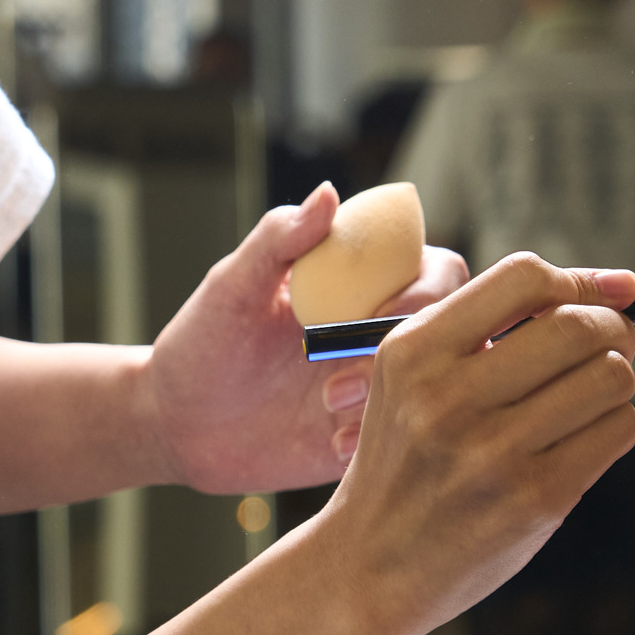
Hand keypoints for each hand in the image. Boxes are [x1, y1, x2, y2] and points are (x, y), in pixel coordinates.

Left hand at [142, 184, 467, 493]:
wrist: (178, 424)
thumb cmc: (202, 343)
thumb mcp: (233, 287)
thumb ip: (278, 240)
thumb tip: (328, 194)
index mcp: (362, 282)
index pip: (436, 270)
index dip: (421, 293)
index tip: (371, 318)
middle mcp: (383, 329)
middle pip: (455, 330)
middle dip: (409, 351)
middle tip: (338, 371)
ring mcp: (381, 384)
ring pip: (440, 386)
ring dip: (398, 394)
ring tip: (327, 405)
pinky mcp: (371, 435)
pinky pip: (412, 437)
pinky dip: (379, 437)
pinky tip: (329, 440)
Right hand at [309, 253, 634, 634]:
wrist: (370, 566)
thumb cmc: (406, 461)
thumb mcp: (408, 380)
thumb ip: (486, 326)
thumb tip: (617, 286)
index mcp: (414, 353)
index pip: (524, 276)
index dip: (578, 280)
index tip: (600, 294)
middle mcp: (448, 397)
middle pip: (578, 325)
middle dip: (614, 328)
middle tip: (611, 344)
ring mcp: (493, 452)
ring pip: (609, 376)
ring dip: (615, 379)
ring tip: (589, 395)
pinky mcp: (535, 499)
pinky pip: (617, 430)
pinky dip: (613, 425)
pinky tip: (582, 437)